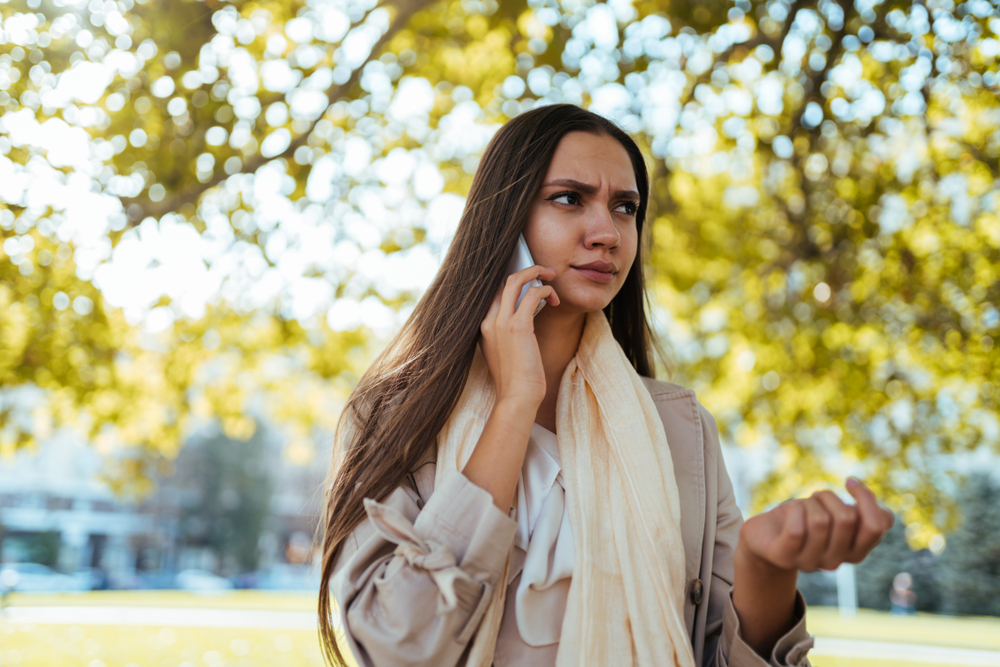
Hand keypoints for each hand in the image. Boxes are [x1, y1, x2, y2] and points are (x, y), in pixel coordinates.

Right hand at [479, 265, 558, 407]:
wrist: (515, 398)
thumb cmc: (515, 381)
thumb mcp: (504, 353)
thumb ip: (506, 334)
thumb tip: (523, 320)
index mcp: (483, 326)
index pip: (495, 292)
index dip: (513, 282)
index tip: (530, 282)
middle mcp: (489, 320)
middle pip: (504, 280)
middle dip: (527, 271)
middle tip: (545, 273)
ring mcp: (502, 322)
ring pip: (516, 280)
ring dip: (537, 274)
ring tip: (552, 279)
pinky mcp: (519, 326)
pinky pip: (533, 294)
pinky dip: (546, 291)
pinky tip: (555, 301)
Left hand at [737, 477, 894, 573]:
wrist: (764, 537)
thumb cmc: (805, 521)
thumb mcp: (836, 515)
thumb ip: (864, 517)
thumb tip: (886, 518)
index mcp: (855, 552)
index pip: (876, 525)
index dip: (865, 498)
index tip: (849, 481)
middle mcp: (835, 562)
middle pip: (845, 518)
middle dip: (828, 497)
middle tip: (814, 500)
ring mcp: (809, 562)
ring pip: (819, 519)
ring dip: (806, 503)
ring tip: (799, 509)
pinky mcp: (784, 556)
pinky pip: (797, 529)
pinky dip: (793, 511)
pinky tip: (788, 513)